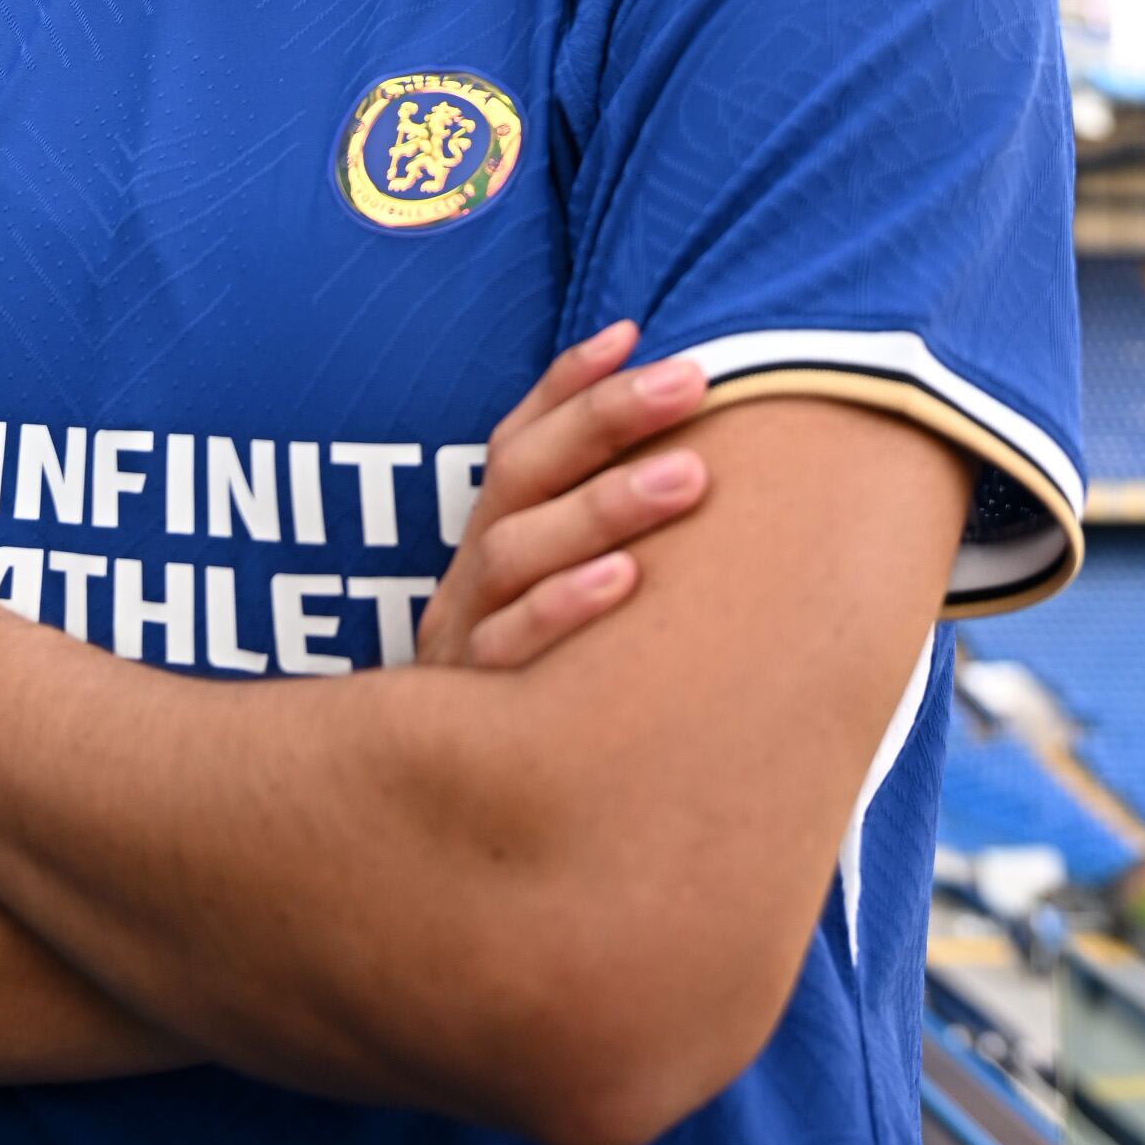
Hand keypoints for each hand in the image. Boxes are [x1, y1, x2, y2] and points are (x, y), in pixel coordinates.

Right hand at [416, 324, 711, 672]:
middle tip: (694, 378)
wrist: (447, 814)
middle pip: (522, 474)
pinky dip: (564, 609)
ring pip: (517, 551)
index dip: (568, 384)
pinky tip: (625, 584)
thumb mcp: (549, 603)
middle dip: (606, 418)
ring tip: (688, 478)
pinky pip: (512, 650)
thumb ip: (594, 538)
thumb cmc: (536, 691)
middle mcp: (470, 575)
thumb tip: (696, 463)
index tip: (634, 330)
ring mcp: (464, 636)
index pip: (520, 438)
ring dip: (602, 506)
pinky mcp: (470, 705)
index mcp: (490, 538)